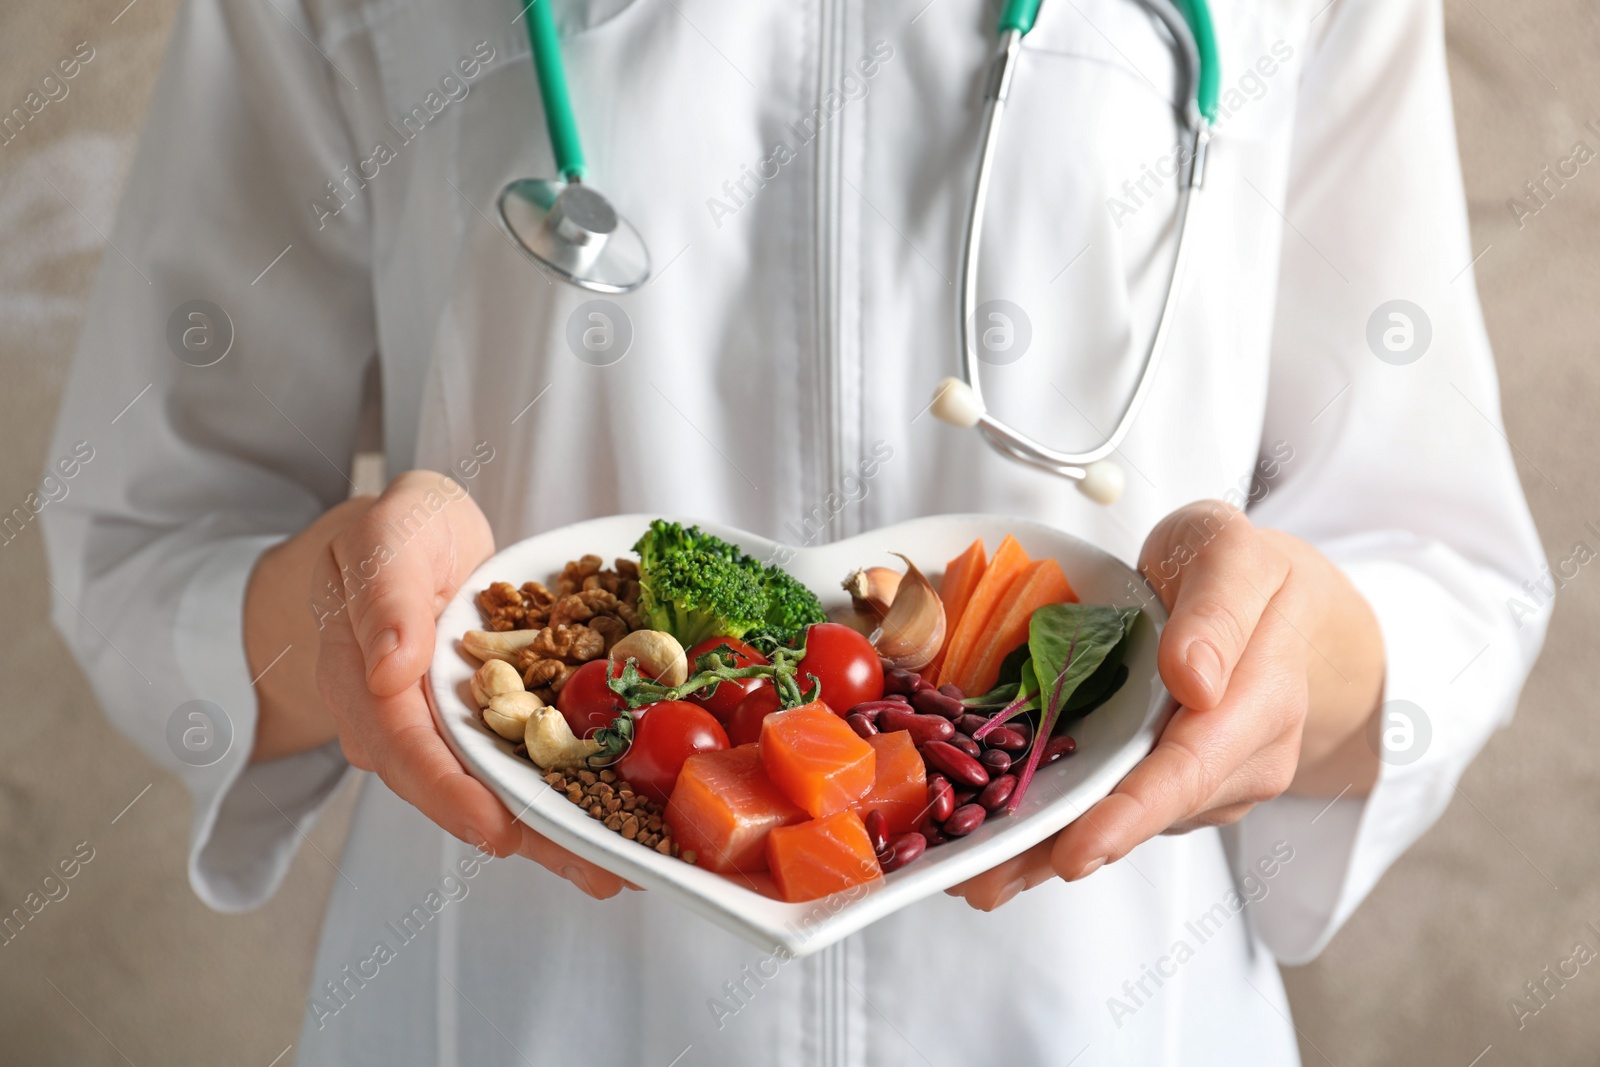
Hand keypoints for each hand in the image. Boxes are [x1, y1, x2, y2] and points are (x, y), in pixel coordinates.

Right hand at [248, 469, 627, 898]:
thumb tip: (390, 673)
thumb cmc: (399, 530)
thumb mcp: (389, 536)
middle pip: (454, 789)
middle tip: (590, 868)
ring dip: (552, 833)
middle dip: (521, 834)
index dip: (449, 792)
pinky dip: (565, 794)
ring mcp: (445, 729)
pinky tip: (617, 821)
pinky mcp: (485, 725)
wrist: (414, 535)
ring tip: (617, 867)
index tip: (496, 829)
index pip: (402, 746)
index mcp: (364, 679)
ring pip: (492, 790)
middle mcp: (401, 722)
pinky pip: (521, 765)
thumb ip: (387, 599)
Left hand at [948, 500, 1382, 910]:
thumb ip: (1216, 612)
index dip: (1131, 815)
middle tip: (984, 880)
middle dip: (1066, 848)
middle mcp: (1241, 759)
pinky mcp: (1172, 781)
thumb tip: (1194, 681)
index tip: (1076, 851)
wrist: (1268, 595)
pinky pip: (1116, 806)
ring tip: (974, 877)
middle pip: (1148, 814)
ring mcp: (1207, 779)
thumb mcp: (1230, 554)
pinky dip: (1059, 826)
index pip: (1191, 769)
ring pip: (1125, 821)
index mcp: (1261, 702)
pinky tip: (1000, 845)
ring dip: (1049, 853)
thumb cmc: (1238, 566)